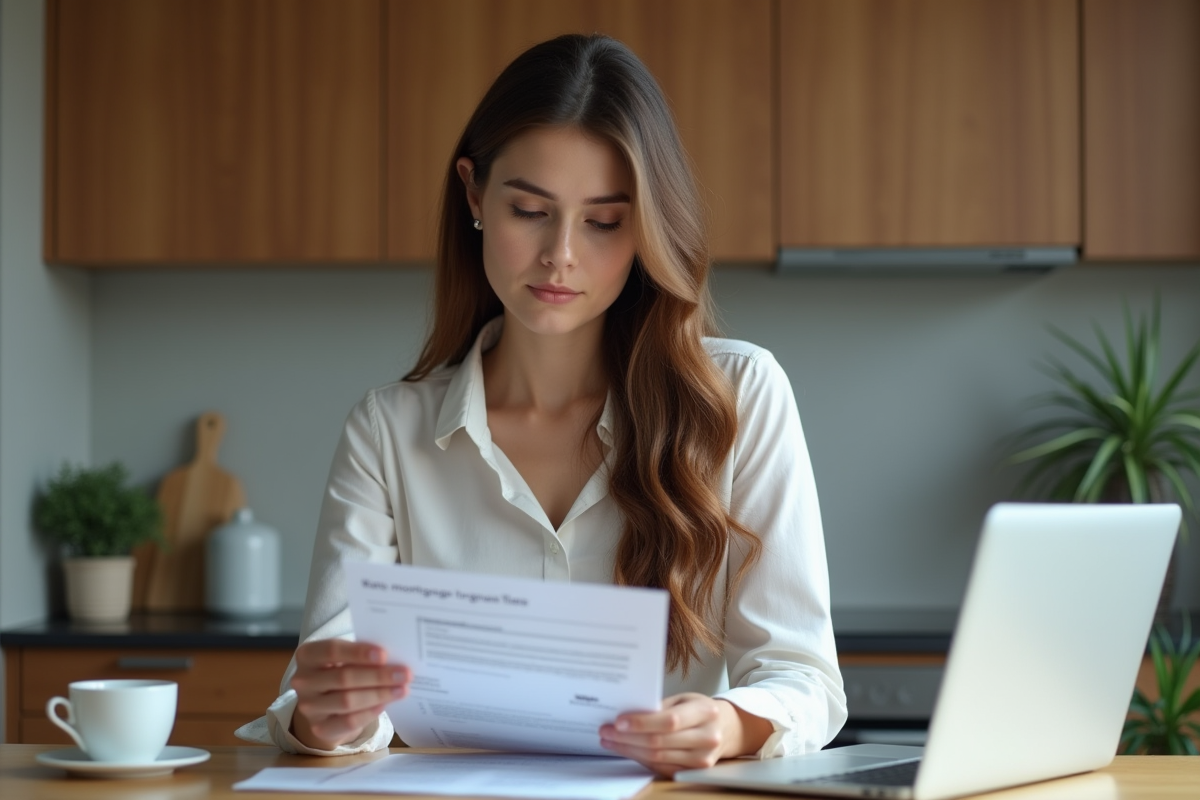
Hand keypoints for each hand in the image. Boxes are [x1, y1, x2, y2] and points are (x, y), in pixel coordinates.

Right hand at [289, 639, 410, 750]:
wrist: (324, 703)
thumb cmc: (339, 670)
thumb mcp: (343, 657)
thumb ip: (361, 655)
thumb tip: (394, 657)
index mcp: (307, 654)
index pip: (332, 650)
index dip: (358, 652)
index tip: (385, 654)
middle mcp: (302, 680)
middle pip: (344, 677)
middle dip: (378, 676)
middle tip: (405, 674)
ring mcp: (308, 706)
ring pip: (347, 701)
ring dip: (379, 694)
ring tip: (402, 689)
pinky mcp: (319, 728)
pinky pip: (348, 721)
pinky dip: (370, 712)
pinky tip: (386, 704)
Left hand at [598, 693, 772, 774]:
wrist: (727, 728)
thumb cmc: (701, 710)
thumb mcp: (685, 699)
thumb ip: (661, 706)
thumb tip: (628, 713)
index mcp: (705, 712)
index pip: (669, 721)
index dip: (641, 723)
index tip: (618, 722)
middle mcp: (707, 737)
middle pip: (659, 742)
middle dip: (627, 738)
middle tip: (606, 731)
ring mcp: (702, 758)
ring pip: (657, 757)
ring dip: (629, 749)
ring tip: (610, 740)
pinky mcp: (694, 772)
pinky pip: (661, 767)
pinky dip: (640, 758)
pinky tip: (626, 750)